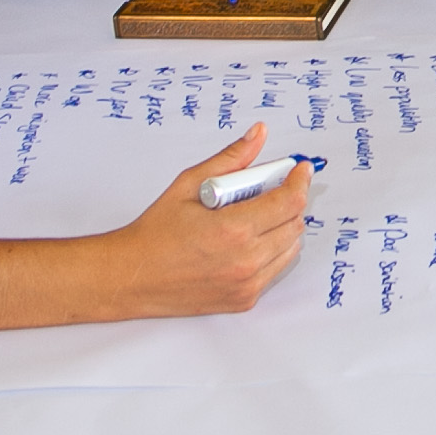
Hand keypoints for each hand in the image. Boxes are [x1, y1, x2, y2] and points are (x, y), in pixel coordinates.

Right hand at [109, 126, 310, 313]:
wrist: (134, 276)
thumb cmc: (156, 232)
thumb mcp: (188, 184)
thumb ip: (230, 159)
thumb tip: (257, 135)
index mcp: (233, 229)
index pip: (288, 201)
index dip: (299, 180)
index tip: (301, 169)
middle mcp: (245, 260)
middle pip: (294, 224)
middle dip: (291, 200)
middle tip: (274, 188)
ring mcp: (247, 284)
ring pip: (290, 248)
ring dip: (283, 226)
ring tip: (257, 215)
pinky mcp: (245, 299)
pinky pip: (275, 270)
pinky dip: (271, 251)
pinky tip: (249, 240)